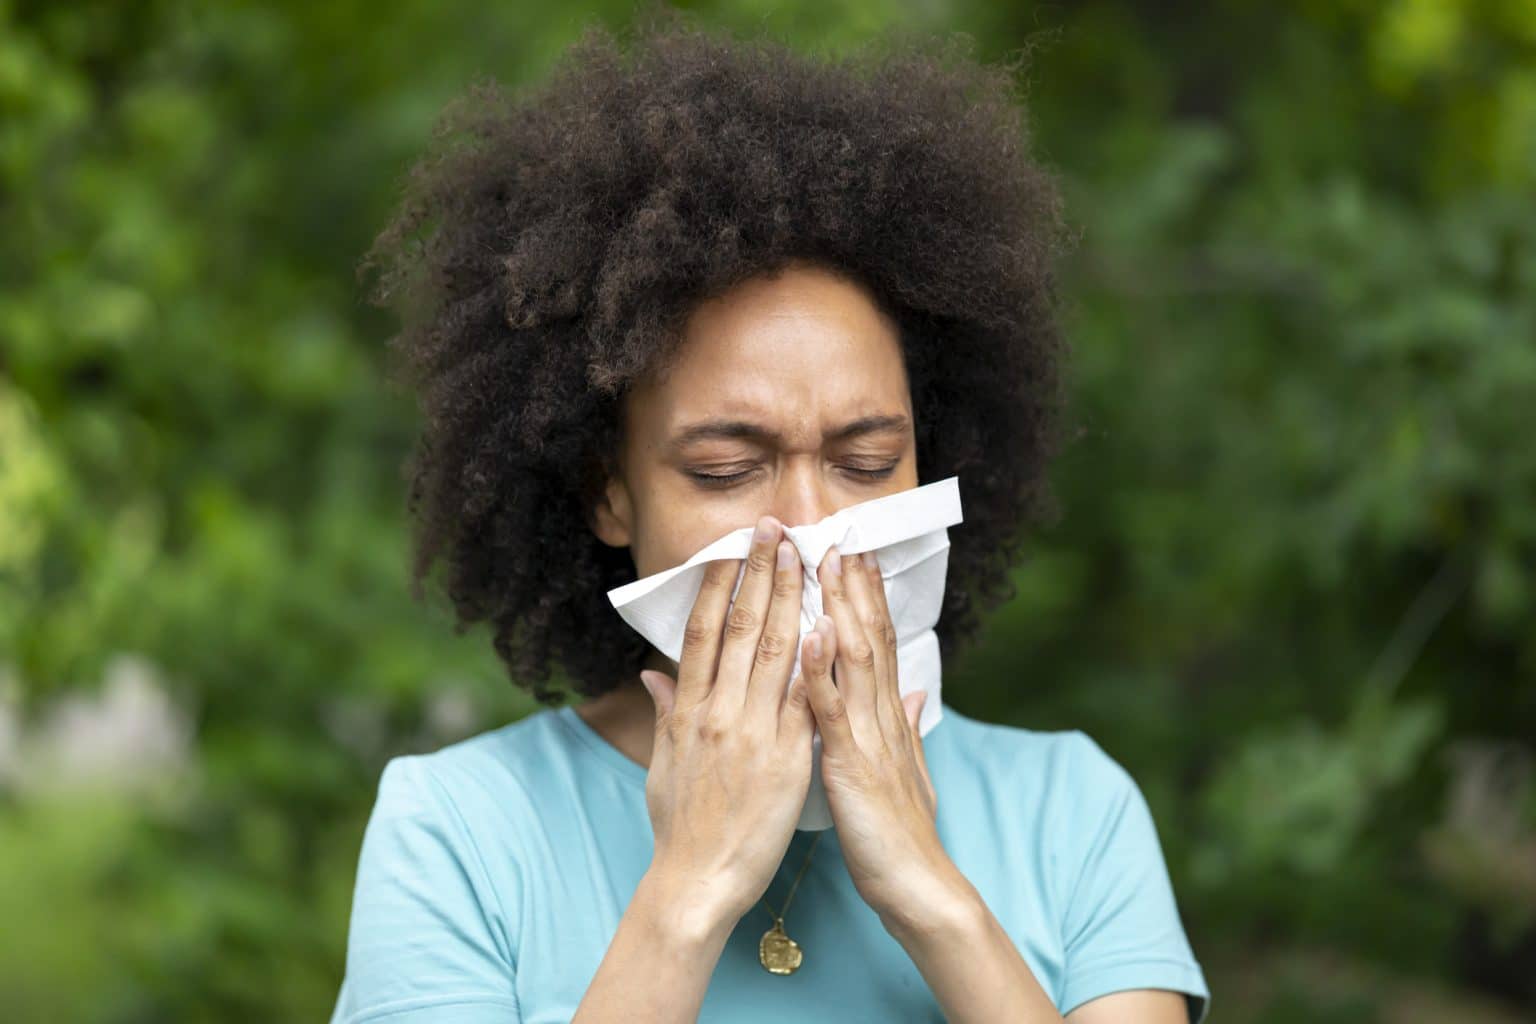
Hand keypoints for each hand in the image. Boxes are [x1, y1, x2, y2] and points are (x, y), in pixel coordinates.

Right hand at [636, 515, 822, 927]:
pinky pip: (805, 699)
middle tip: (775, 528)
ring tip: (804, 556)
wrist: (696, 882)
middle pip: (739, 626)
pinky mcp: (786, 757)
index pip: (701, 630)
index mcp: (687, 709)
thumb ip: (664, 712)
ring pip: (773, 649)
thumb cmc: (679, 827)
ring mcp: (752, 732)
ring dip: (790, 597)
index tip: (732, 547)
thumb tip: (652, 672)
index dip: (718, 583)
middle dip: (759, 572)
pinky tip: (830, 623)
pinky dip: (817, 660)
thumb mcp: (661, 763)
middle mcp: (717, 711)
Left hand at [801, 545, 948, 921]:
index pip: (876, 643)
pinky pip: (833, 710)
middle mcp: (881, 716)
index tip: (854, 553)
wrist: (917, 887)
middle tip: (841, 532)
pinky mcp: (851, 763)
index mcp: (886, 717)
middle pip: (869, 636)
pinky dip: (821, 670)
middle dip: (855, 585)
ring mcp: (868, 736)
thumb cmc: (901, 834)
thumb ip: (906, 726)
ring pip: (855, 659)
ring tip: (828, 562)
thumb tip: (915, 692)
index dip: (866, 597)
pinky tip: (812, 634)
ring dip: (841, 607)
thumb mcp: (904, 772)